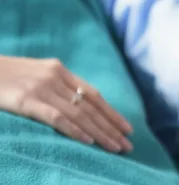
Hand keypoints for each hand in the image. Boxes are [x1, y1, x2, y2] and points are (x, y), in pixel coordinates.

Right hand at [0, 56, 132, 152]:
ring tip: (115, 147)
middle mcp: (55, 78)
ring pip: (79, 114)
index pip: (93, 95)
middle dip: (111, 127)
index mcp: (59, 70)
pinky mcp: (27, 100)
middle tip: (128, 144)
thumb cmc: (4, 74)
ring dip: (100, 132)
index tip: (127, 128)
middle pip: (91, 106)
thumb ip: (56, 85)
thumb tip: (77, 103)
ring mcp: (42, 88)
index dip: (112, 113)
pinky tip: (89, 141)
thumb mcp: (35, 74)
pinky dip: (74, 130)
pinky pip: (56, 117)